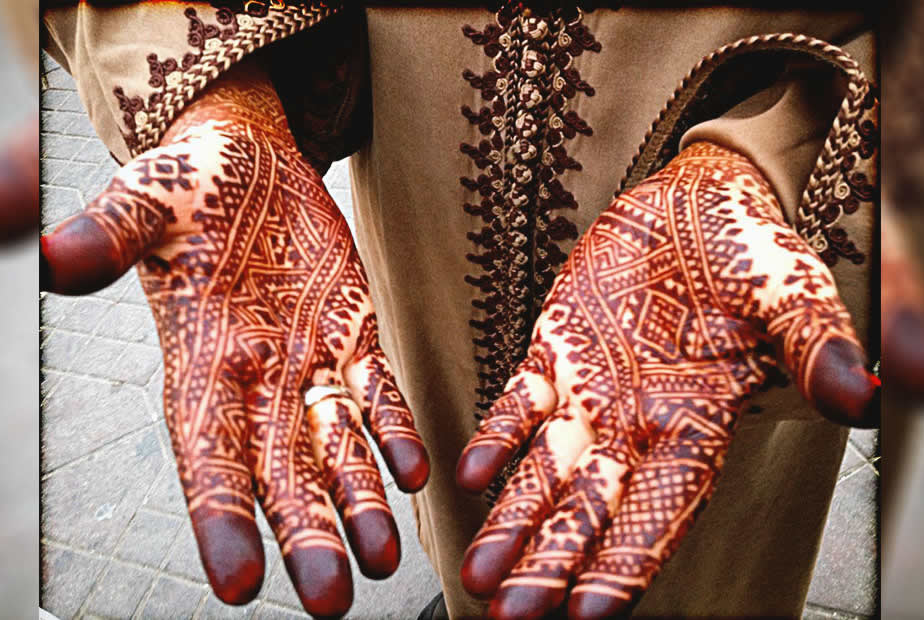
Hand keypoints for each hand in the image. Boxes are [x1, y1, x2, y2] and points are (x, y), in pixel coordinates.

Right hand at [40, 63, 428, 617]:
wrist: (251, 161)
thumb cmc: (192, 182)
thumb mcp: (148, 198)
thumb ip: (112, 234)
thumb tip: (54, 257)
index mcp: (198, 362)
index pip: (206, 455)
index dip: (219, 517)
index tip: (237, 583)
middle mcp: (254, 381)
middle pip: (281, 474)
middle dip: (305, 536)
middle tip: (330, 602)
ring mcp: (308, 364)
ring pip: (337, 449)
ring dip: (361, 502)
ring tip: (385, 558)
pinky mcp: (353, 337)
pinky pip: (377, 394)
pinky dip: (395, 432)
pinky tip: (416, 474)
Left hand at [456, 142, 876, 619]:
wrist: (697, 202)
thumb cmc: (751, 251)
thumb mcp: (793, 296)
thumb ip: (816, 348)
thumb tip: (861, 396)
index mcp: (697, 423)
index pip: (663, 508)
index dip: (630, 559)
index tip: (591, 612)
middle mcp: (637, 422)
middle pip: (591, 509)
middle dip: (552, 563)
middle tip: (511, 616)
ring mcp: (590, 391)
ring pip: (544, 471)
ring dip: (512, 521)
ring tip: (478, 573)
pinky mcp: (554, 348)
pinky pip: (518, 403)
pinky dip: (496, 438)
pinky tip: (469, 476)